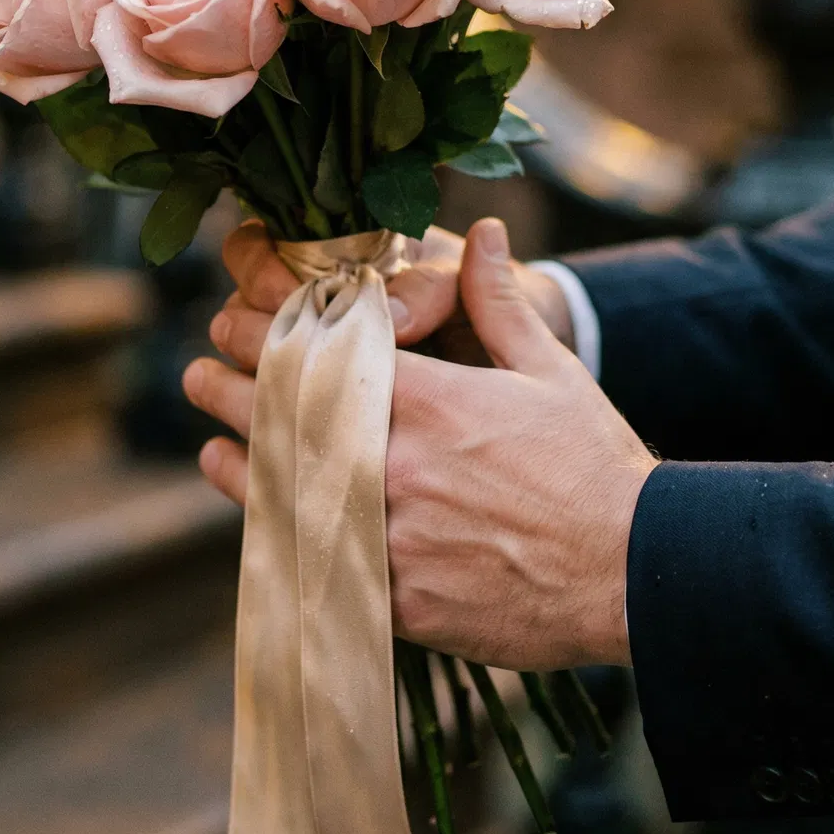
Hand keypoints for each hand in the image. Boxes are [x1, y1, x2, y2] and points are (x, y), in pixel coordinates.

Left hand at [186, 218, 655, 668]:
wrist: (634, 571)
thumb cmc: (592, 464)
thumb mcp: (549, 370)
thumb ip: (497, 301)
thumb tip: (485, 231)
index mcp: (428, 401)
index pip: (315, 355)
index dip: (260, 337)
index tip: (231, 325)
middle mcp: (396, 466)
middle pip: (282, 423)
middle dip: (230, 396)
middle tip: (200, 378)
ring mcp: (391, 538)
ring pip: (286, 499)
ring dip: (241, 471)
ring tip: (215, 451)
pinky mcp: (399, 602)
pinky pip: (321, 566)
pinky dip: (287, 542)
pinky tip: (268, 526)